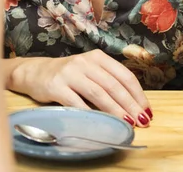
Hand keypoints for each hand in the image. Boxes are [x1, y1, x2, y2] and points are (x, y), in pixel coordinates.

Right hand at [9, 50, 151, 127]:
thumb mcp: (89, 71)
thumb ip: (108, 82)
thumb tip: (135, 106)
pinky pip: (77, 103)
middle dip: (130, 106)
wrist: (35, 72)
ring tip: (128, 124)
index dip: (138, 95)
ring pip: (98, 93)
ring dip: (116, 111)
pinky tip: (101, 124)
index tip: (147, 111)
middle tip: (142, 122)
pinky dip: (91, 115)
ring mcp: (69, 73)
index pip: (124, 75)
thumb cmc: (68, 75)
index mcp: (96, 57)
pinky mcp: (56, 86)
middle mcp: (83, 62)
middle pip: (113, 85)